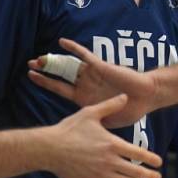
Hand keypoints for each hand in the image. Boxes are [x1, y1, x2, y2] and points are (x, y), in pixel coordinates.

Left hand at [28, 38, 155, 127]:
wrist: (146, 97)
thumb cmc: (130, 110)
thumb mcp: (107, 121)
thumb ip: (93, 124)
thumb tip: (76, 135)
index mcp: (85, 98)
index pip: (61, 89)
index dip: (47, 83)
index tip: (31, 78)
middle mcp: (86, 84)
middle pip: (61, 75)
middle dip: (46, 70)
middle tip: (30, 65)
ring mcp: (92, 75)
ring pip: (69, 65)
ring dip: (55, 60)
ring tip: (39, 57)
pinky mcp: (100, 66)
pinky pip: (85, 55)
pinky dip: (73, 48)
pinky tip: (61, 42)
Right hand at [44, 93, 162, 177]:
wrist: (49, 149)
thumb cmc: (69, 130)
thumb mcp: (90, 113)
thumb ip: (110, 106)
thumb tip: (125, 96)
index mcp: (111, 144)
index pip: (137, 153)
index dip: (150, 158)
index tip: (159, 162)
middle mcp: (109, 161)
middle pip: (135, 171)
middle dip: (150, 176)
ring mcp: (100, 174)